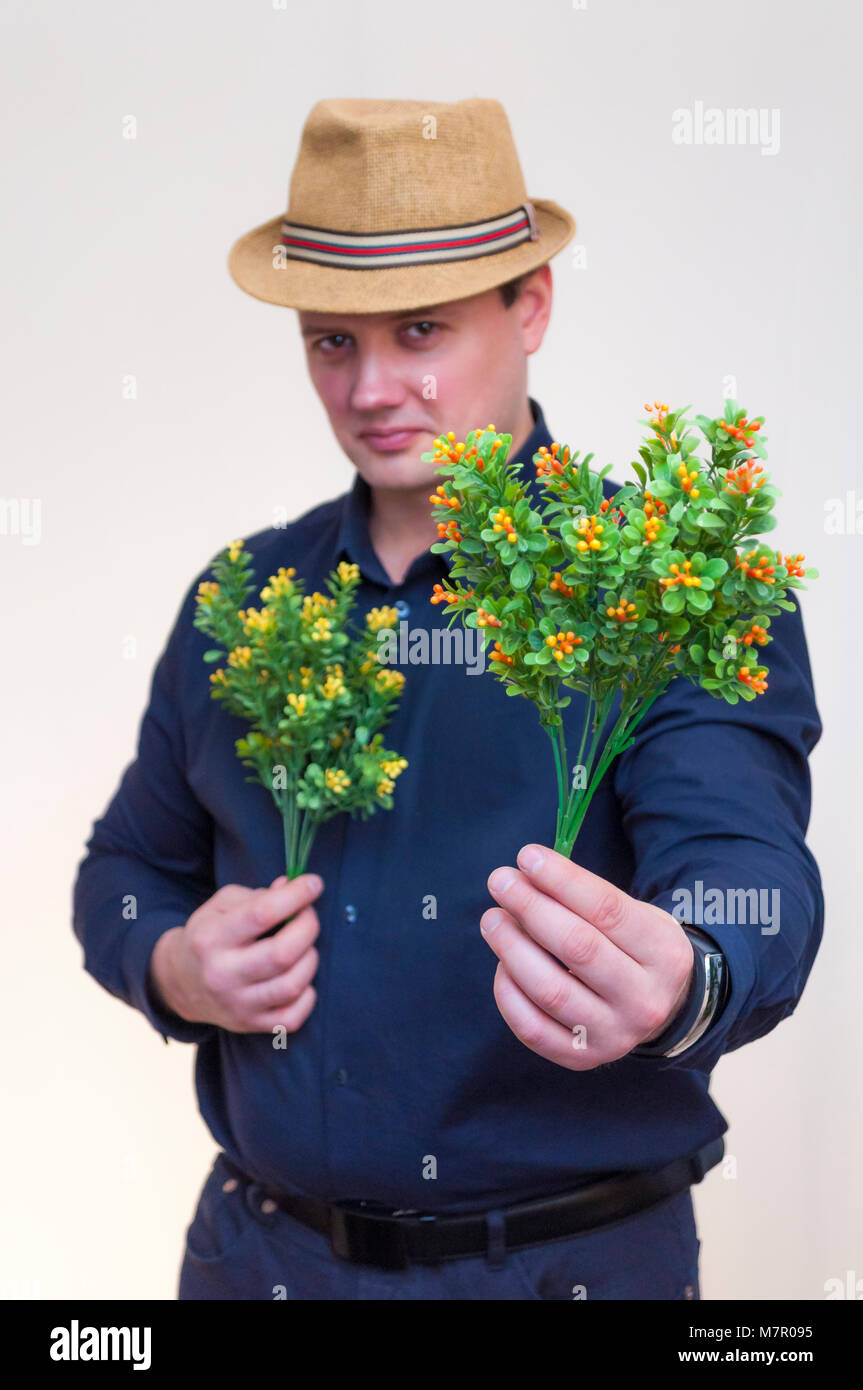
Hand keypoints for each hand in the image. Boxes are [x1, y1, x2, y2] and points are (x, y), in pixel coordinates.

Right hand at [149, 873, 322, 1033]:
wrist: (181, 983)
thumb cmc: (209, 936)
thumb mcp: (221, 906)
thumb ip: (258, 894)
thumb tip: (294, 887)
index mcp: (211, 938)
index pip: (261, 914)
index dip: (296, 896)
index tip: (313, 883)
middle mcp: (222, 974)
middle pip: (281, 953)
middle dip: (308, 926)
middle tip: (308, 915)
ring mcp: (237, 1005)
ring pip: (292, 985)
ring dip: (310, 958)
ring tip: (303, 946)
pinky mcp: (251, 1025)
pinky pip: (293, 1016)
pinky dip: (307, 995)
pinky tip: (299, 977)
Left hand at [481, 845, 693, 1069]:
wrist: (658, 1008)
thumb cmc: (633, 948)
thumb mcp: (633, 915)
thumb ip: (584, 897)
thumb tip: (524, 874)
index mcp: (664, 953)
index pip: (607, 909)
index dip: (561, 880)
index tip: (526, 857)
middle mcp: (644, 1000)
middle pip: (577, 947)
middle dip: (531, 907)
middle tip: (501, 881)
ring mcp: (614, 1035)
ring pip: (550, 989)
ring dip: (511, 947)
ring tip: (493, 920)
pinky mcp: (583, 1058)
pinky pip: (532, 1029)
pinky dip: (508, 993)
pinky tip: (502, 965)